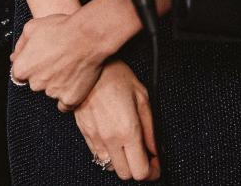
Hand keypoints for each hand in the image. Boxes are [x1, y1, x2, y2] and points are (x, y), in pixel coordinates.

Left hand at [10, 12, 107, 110]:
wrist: (87, 36)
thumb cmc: (60, 29)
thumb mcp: (32, 27)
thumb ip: (20, 45)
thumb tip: (14, 57)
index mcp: (23, 67)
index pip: (19, 75)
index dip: (30, 66)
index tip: (39, 60)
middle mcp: (35, 83)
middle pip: (35, 83)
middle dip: (43, 74)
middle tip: (56, 60)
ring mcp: (53, 93)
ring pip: (51, 92)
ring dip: (57, 83)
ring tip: (68, 66)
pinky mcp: (69, 99)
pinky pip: (65, 104)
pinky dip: (68, 96)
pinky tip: (73, 82)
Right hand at [73, 60, 158, 180]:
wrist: (89, 65)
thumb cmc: (116, 75)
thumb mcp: (142, 97)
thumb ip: (151, 128)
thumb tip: (156, 150)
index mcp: (128, 130)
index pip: (141, 171)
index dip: (152, 171)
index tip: (155, 163)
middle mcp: (110, 138)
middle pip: (126, 175)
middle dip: (138, 168)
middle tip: (143, 154)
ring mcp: (95, 137)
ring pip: (110, 167)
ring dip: (121, 162)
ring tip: (127, 145)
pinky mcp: (84, 132)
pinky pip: (97, 155)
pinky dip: (108, 153)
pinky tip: (113, 138)